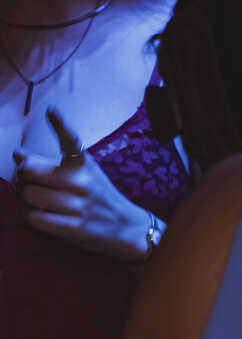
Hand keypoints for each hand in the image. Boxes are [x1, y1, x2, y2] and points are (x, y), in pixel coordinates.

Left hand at [12, 106, 156, 263]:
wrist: (127, 227)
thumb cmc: (97, 197)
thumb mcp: (82, 175)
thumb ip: (48, 165)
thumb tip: (17, 154)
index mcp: (84, 165)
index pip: (71, 141)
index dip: (60, 125)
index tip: (51, 110)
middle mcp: (82, 182)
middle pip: (30, 171)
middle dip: (22, 177)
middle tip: (29, 182)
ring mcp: (78, 206)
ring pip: (28, 195)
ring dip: (26, 200)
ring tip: (39, 202)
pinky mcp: (73, 228)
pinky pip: (33, 217)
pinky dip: (30, 216)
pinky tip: (40, 215)